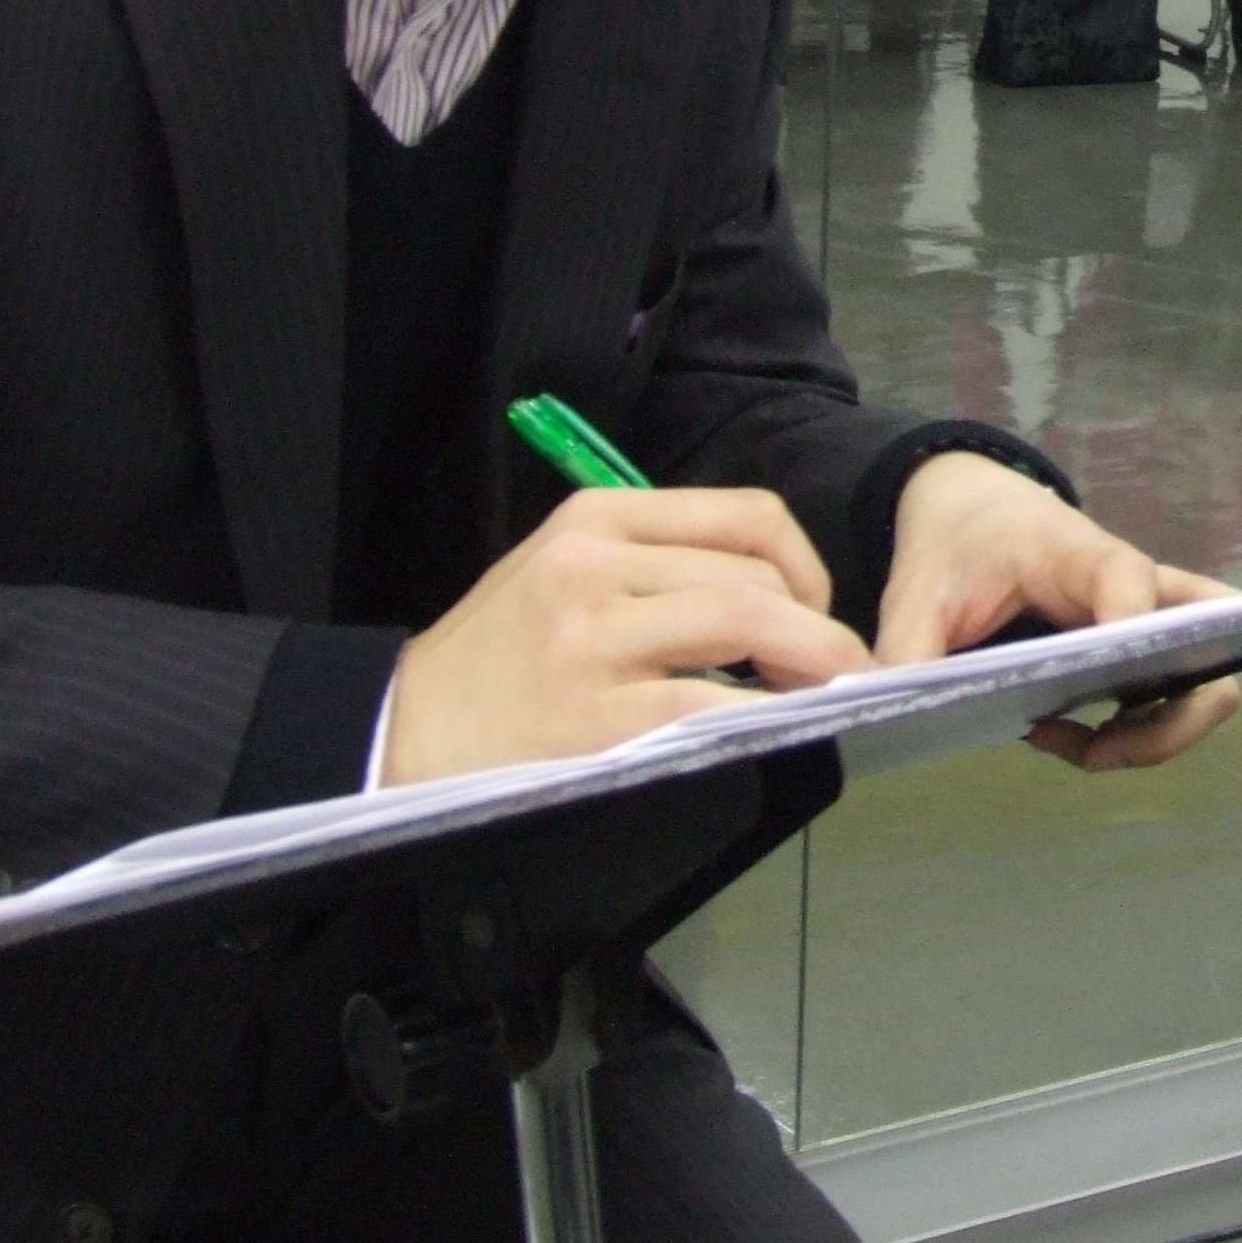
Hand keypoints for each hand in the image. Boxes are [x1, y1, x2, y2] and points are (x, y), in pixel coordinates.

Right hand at [381, 488, 873, 785]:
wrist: (403, 727)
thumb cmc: (496, 654)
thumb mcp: (563, 569)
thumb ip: (655, 563)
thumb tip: (769, 592)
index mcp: (595, 520)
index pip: (743, 515)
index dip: (804, 562)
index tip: (815, 605)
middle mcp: (595, 565)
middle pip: (752, 571)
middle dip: (818, 620)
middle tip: (839, 663)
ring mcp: (591, 639)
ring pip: (741, 618)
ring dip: (809, 657)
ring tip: (826, 688)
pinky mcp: (592, 715)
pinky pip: (705, 700)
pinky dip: (758, 712)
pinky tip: (773, 724)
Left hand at [879, 452, 1241, 770]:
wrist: (974, 510)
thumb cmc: (958, 543)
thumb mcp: (916, 594)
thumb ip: (906, 652)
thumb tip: (900, 716)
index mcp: (1079, 553)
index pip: (1129, 580)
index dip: (1131, 630)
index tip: (1102, 696)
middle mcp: (1137, 583)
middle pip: (1214, 638)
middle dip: (1175, 717)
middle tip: (1101, 749)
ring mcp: (1150, 614)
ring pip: (1210, 673)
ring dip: (1161, 731)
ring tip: (1085, 749)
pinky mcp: (1143, 642)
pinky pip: (1175, 690)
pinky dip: (1138, 730)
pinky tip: (1067, 736)